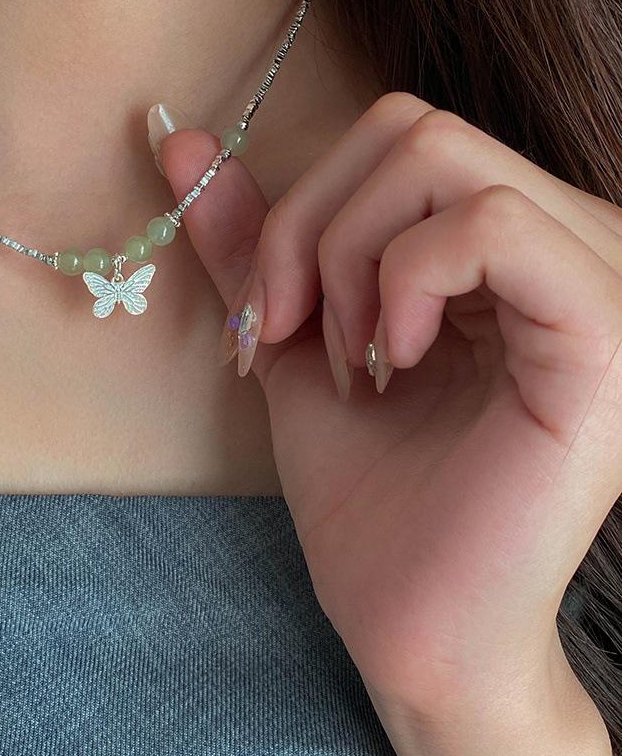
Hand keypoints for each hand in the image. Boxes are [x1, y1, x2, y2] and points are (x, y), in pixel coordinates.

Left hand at [158, 92, 621, 755]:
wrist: (414, 626)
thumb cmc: (370, 498)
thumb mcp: (292, 337)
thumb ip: (249, 237)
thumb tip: (177, 139)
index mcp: (506, 245)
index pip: (395, 136)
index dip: (301, 212)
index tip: (264, 318)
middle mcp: (567, 242)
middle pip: (411, 129)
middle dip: (312, 228)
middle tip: (293, 333)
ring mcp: (596, 281)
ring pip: (440, 156)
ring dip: (352, 258)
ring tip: (353, 361)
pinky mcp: (602, 335)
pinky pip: (491, 224)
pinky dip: (406, 277)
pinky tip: (396, 359)